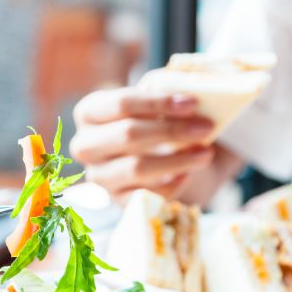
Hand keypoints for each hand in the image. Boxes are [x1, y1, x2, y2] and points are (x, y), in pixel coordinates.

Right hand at [70, 88, 215, 202]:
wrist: (148, 156)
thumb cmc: (150, 120)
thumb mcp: (152, 100)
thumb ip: (165, 90)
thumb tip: (193, 92)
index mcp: (89, 112)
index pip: (122, 104)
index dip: (159, 103)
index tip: (193, 103)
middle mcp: (86, 145)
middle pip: (128, 135)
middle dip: (172, 131)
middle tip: (206, 127)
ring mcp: (99, 176)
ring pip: (138, 168)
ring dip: (178, 159)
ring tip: (206, 152)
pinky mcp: (116, 201)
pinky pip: (146, 195)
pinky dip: (172, 185)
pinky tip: (188, 173)